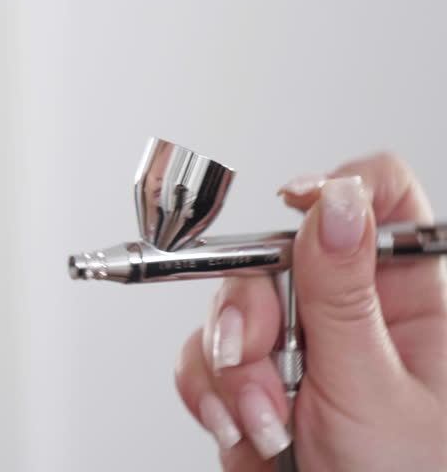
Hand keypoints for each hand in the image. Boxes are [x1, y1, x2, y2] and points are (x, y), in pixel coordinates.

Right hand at [174, 153, 446, 470]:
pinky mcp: (258, 389)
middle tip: (257, 357)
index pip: (379, 201)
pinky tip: (243, 433)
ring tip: (262, 423)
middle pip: (276, 256)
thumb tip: (335, 199)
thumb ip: (343, 293)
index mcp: (415, 303)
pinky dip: (210, 396)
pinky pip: (208, 363)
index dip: (333, 190)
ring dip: (230, 370)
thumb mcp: (377, 392)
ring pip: (231, 310)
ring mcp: (303, 355)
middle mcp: (356, 318)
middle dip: (252, 311)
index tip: (292, 207)